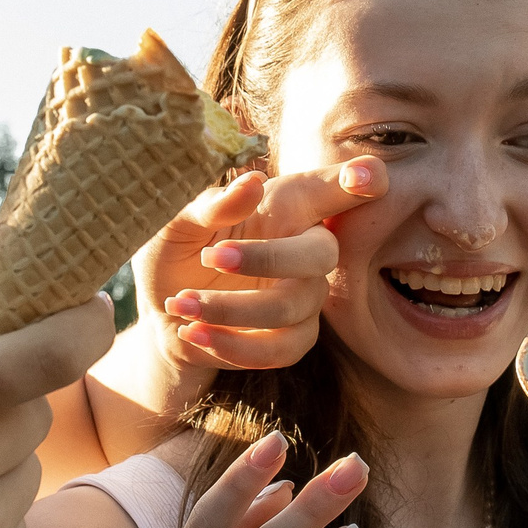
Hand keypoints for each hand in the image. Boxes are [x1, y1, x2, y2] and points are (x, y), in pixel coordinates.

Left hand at [137, 159, 388, 372]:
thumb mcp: (176, 225)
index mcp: (284, 207)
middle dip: (269, 258)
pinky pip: (279, 349)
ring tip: (182, 303)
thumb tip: (251, 183)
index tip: (364, 178)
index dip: (361, 180)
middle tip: (213, 257)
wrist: (163, 315)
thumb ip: (211, 206)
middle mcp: (304, 248)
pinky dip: (231, 344)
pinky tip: (192, 330)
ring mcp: (304, 297)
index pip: (334, 189)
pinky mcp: (291, 339)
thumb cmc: (175, 255)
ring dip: (232, 308)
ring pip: (292, 307)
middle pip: (323, 253)